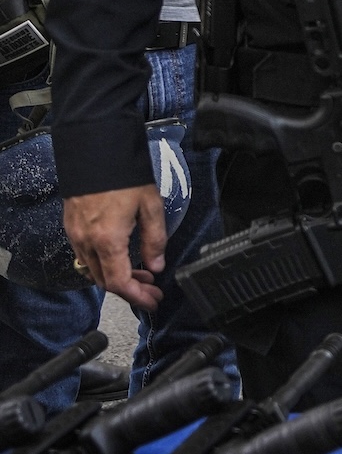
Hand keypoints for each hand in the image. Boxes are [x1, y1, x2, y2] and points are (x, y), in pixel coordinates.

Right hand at [62, 186, 165, 309]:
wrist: (96, 152)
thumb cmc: (125, 177)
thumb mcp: (151, 207)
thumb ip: (155, 240)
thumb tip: (157, 266)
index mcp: (108, 240)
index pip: (119, 282)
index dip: (137, 297)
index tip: (153, 301)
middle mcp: (87, 242)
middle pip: (105, 281)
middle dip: (130, 290)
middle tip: (152, 290)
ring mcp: (75, 235)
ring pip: (93, 270)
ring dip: (117, 277)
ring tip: (143, 275)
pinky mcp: (71, 227)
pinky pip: (85, 256)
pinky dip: (104, 264)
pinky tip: (122, 258)